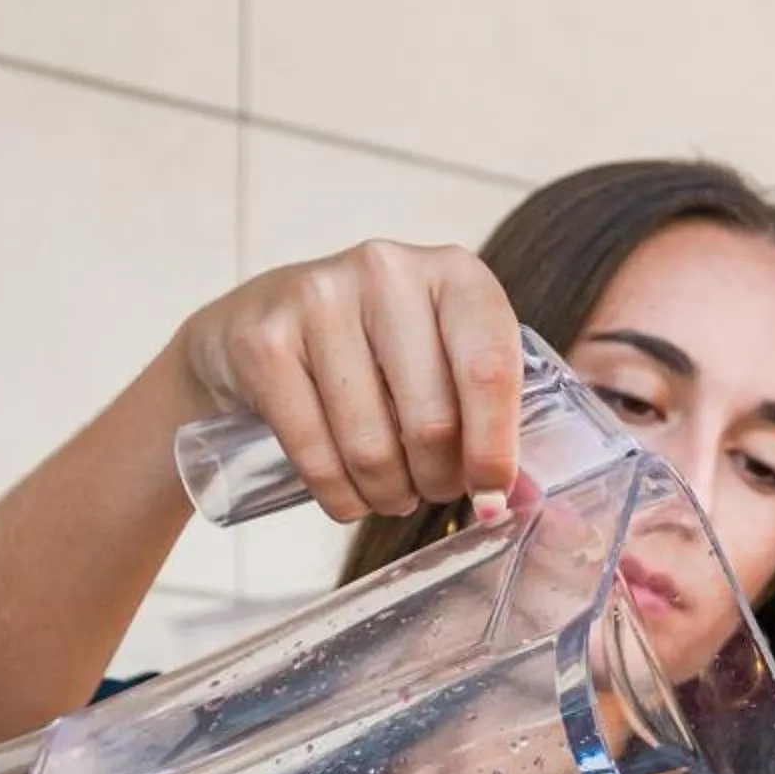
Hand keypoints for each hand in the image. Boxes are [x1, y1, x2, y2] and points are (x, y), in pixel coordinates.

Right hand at [174, 239, 523, 523]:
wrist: (260, 322)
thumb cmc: (374, 351)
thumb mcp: (442, 359)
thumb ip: (488, 416)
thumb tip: (514, 502)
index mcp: (454, 272)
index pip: (491, 370)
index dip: (495, 450)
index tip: (491, 496)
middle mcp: (387, 271)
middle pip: (433, 420)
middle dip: (438, 481)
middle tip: (432, 491)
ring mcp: (319, 299)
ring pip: (372, 447)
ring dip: (388, 495)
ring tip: (390, 493)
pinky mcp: (263, 341)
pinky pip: (314, 455)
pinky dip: (339, 497)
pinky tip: (348, 496)